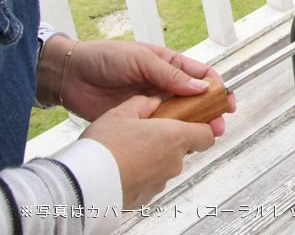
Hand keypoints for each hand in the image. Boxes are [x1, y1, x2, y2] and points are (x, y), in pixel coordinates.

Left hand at [36, 37, 235, 134]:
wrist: (71, 76)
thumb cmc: (106, 58)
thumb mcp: (141, 60)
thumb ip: (170, 75)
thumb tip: (201, 88)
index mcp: (170, 64)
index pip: (201, 75)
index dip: (218, 87)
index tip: (227, 101)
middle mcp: (165, 85)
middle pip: (195, 99)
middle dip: (210, 112)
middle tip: (218, 127)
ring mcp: (153, 104)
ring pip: (180, 117)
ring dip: (194, 127)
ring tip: (202, 139)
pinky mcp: (138, 121)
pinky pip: (159, 131)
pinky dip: (171, 138)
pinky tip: (178, 146)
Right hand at [80, 95, 214, 207]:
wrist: (83, 183)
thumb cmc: (105, 145)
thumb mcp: (124, 111)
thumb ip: (145, 102)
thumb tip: (155, 100)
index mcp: (175, 137)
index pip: (208, 134)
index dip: (205, 126)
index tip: (197, 119)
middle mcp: (173, 162)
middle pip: (185, 148)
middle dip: (173, 138)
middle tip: (153, 129)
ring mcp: (160, 182)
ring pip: (167, 164)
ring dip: (157, 155)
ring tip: (132, 147)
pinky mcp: (145, 197)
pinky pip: (151, 179)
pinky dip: (143, 172)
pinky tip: (125, 164)